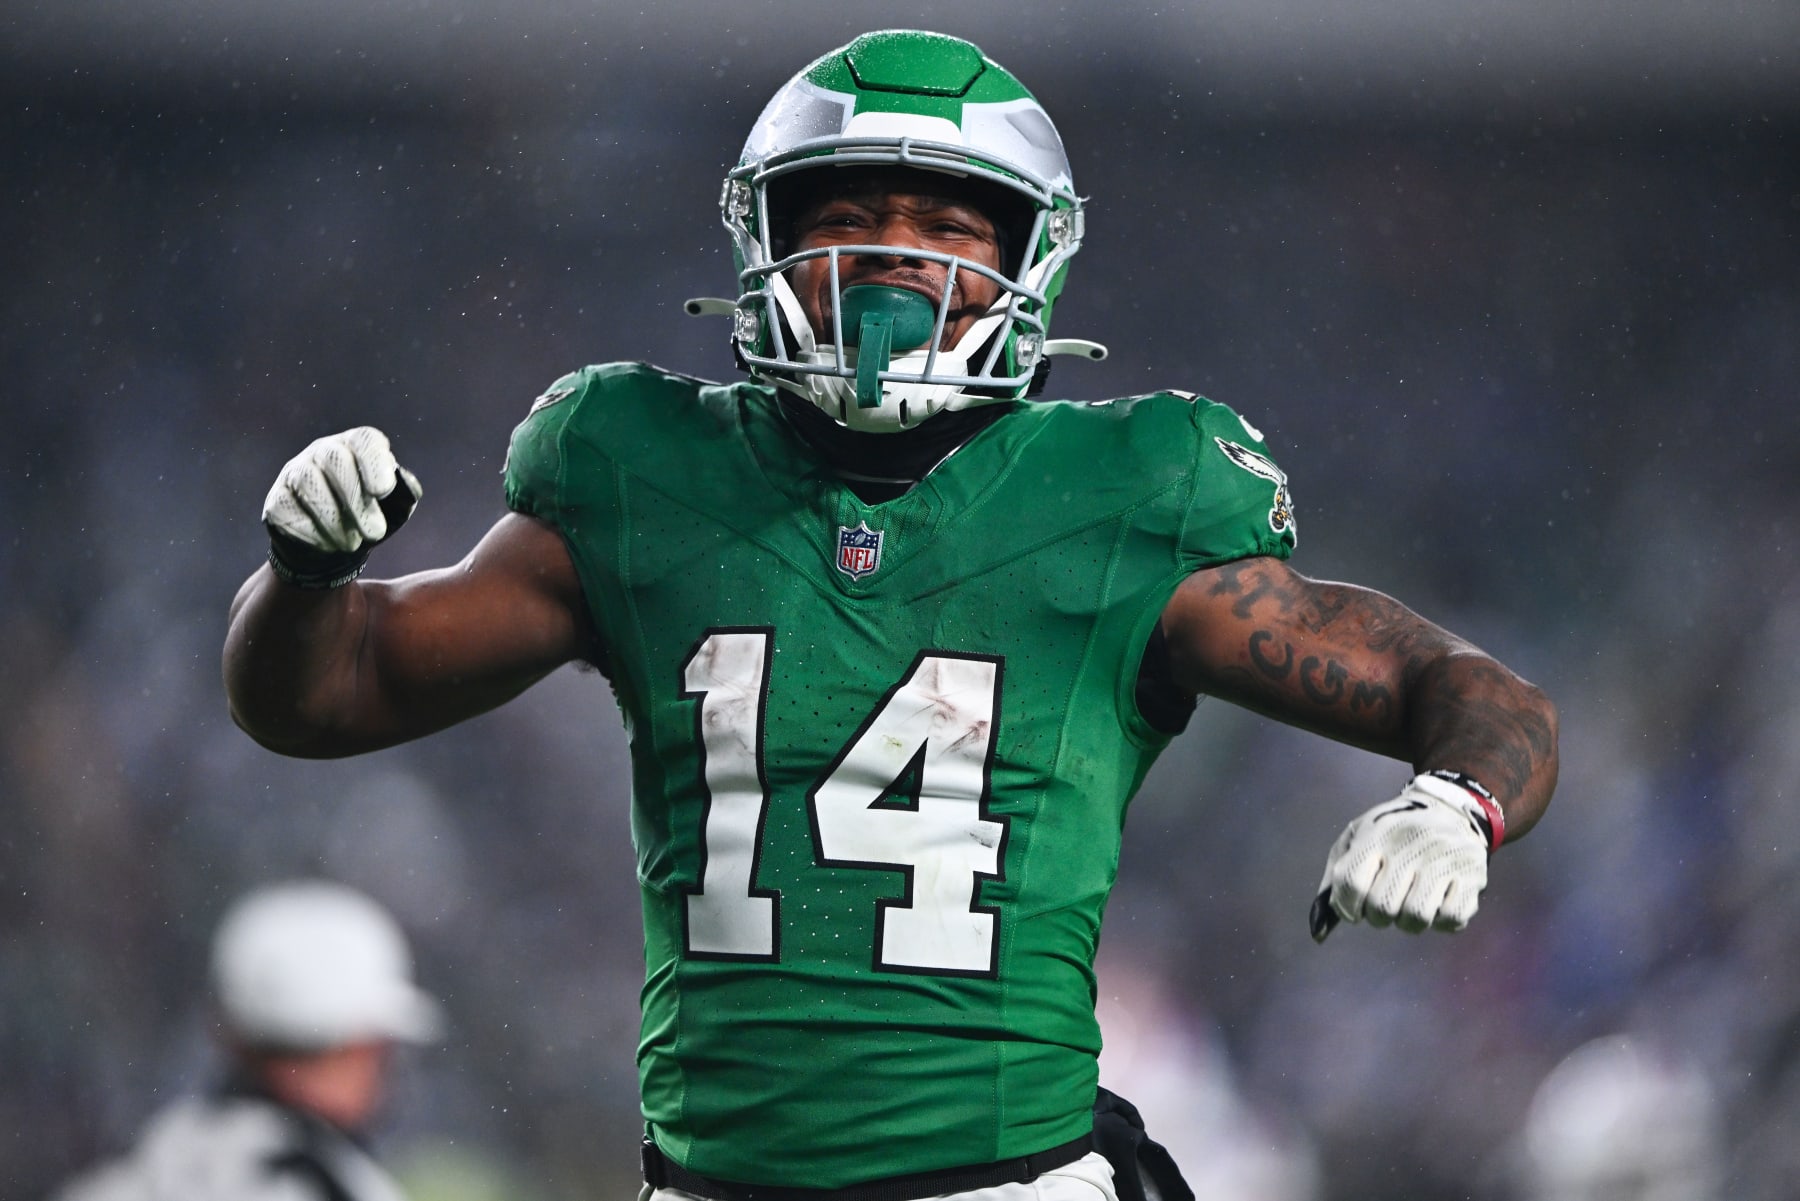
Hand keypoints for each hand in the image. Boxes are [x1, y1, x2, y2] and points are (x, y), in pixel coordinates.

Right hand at [262, 427, 420, 587]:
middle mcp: (324, 451)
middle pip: (334, 458)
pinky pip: (287, 508)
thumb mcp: (396, 505)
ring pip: (307, 481)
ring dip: (332, 517)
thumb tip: (400, 486)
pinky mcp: (277, 499)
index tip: (383, 491)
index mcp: (358, 447)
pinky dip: (310, 531)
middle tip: (375, 532)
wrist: (337, 543)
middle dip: (356, 499)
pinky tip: (328, 545)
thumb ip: (404, 493)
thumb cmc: (372, 514)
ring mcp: (296, 472)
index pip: (364, 440)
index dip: (374, 462)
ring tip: (352, 543)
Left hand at [1310, 772, 1498, 942]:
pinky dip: (1441, 922)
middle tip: (1385, 905)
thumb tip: (1318, 934)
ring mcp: (1445, 858)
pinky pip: (1451, 919)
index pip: (1351, 882)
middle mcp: (1412, 843)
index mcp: (1377, 832)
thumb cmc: (1391, 834)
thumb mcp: (1355, 841)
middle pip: (1382, 906)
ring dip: (1408, 923)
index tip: (1354, 910)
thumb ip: (1334, 883)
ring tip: (1409, 905)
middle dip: (1378, 917)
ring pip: (1416, 917)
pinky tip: (1437, 904)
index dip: (1347, 907)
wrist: (1448, 809)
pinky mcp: (1473, 873)